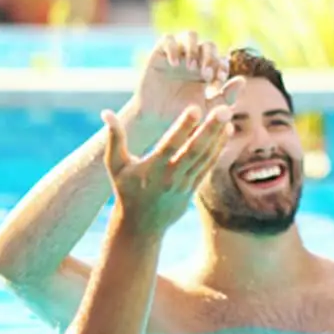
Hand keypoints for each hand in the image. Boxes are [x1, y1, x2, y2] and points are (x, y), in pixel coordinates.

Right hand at [102, 103, 230, 236]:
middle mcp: (171, 176)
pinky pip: (208, 165)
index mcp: (152, 169)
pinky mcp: (193, 187)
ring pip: (205, 157)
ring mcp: (185, 183)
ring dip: (218, 136)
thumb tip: (106, 112)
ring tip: (228, 114)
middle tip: (224, 109)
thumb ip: (114, 138)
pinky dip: (218, 148)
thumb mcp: (115, 165)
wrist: (141, 225)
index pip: (171, 145)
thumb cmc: (126, 189)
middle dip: (210, 129)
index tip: (196, 108)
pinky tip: (227, 131)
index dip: (184, 127)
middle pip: (194, 150)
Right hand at [130, 32, 242, 133]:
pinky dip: (173, 47)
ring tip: (192, 68)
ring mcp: (176, 56)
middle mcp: (192, 61)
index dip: (221, 65)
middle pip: (208, 45)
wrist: (155, 121)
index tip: (217, 81)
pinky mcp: (158, 55)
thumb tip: (242, 79)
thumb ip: (226, 96)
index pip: (220, 58)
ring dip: (194, 48)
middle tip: (206, 76)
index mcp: (206, 73)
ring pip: (191, 35)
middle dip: (210, 57)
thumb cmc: (182, 117)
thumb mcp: (209, 109)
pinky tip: (175, 64)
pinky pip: (168, 38)